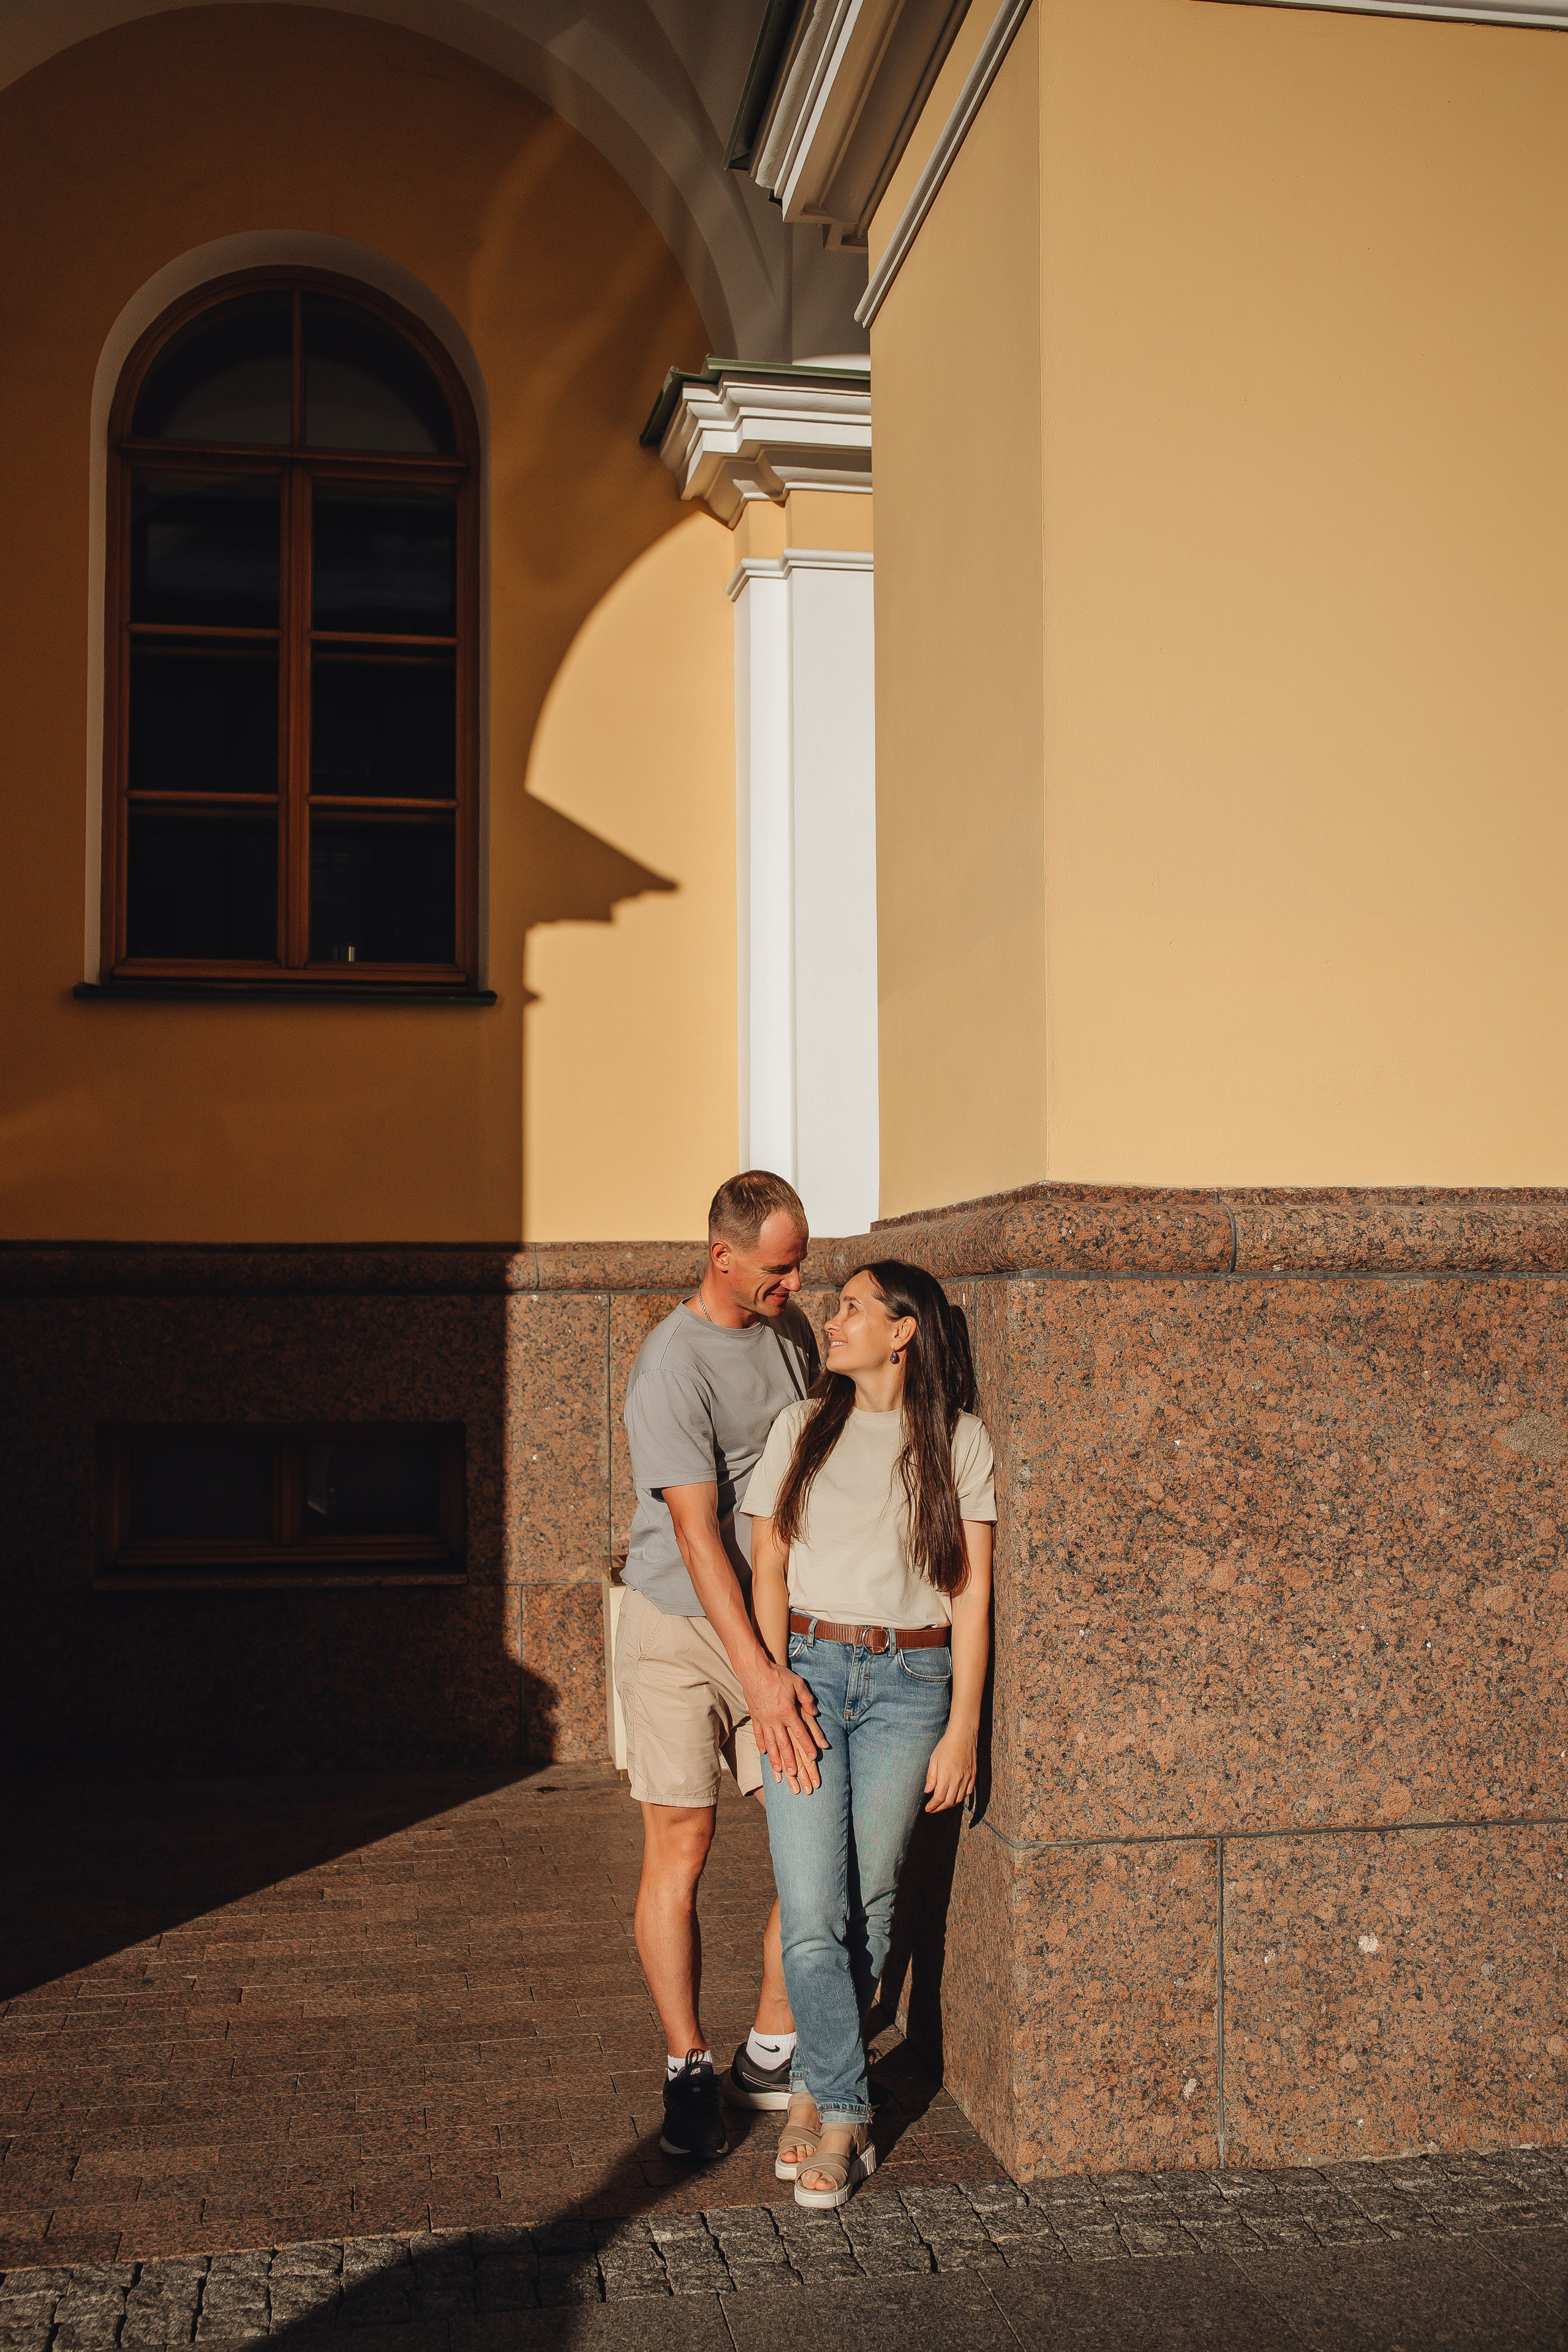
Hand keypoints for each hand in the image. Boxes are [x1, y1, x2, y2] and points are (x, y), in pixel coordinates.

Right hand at [746, 1657, 827, 1793]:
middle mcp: (775, 1719)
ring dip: (775, 1758)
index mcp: (788, 1712)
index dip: (808, 1745)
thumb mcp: (797, 1684)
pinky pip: (758, 1734)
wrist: (754, 1670)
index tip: (813, 1757)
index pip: (800, 1733)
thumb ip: (807, 1699)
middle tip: (795, 1774)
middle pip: (784, 1744)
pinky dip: (761, 1744)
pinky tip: (763, 1753)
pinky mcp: (755, 1717)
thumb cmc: (777, 1676)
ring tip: (778, 1771)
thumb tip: (815, 1711)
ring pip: (770, 1743)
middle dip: (791, 1760)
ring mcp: (764, 1720)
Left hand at [924, 1724, 976, 1812]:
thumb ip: (931, 1777)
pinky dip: (961, 1797)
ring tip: (942, 1804)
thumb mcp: (934, 1759)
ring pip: (959, 1799)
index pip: (939, 1798)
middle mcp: (957, 1780)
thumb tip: (928, 1791)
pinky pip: (968, 1792)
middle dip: (940, 1808)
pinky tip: (955, 1796)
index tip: (928, 1808)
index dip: (933, 1806)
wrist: (963, 1736)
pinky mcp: (973, 1776)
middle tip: (933, 1809)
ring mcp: (967, 1778)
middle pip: (949, 1802)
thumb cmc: (946, 1746)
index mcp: (946, 1776)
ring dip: (950, 1804)